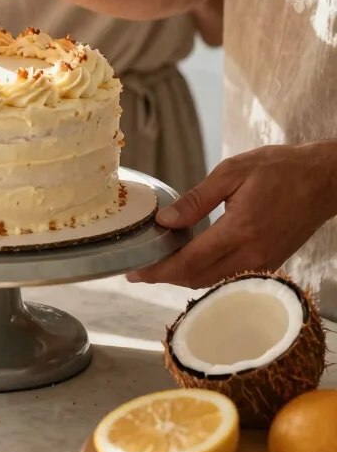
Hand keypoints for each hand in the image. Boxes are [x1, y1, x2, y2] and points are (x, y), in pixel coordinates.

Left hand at [127, 142, 336, 287]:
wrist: (322, 180)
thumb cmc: (278, 169)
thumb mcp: (232, 172)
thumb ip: (196, 200)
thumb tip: (164, 221)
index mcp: (240, 231)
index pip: (190, 262)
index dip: (158, 270)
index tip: (133, 272)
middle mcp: (252, 255)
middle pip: (198, 279)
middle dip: (165, 277)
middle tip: (139, 268)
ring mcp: (263, 264)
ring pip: (213, 282)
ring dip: (184, 276)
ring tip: (158, 263)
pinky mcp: (269, 265)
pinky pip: (229, 277)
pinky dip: (205, 272)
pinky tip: (190, 257)